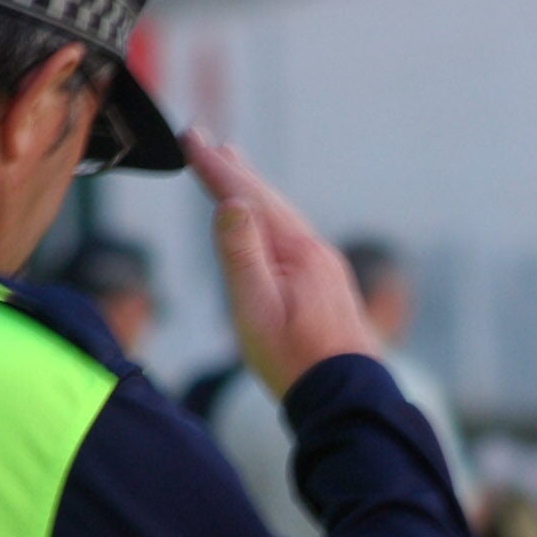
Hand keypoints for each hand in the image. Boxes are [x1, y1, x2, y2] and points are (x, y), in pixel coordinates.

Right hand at [184, 130, 378, 395]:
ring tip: (237, 170)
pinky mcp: (329, 287)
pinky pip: (294, 238)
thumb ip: (241, 255)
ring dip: (256, 193)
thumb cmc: (295, 360)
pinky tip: (270, 228)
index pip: (248, 198)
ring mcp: (325, 269)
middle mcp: (315, 251)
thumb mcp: (257, 309)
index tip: (190, 139)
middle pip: (269, 201)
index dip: (215, 168)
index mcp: (297, 251)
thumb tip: (231, 202)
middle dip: (236, 172)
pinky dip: (273, 220)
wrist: (346, 397)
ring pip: (284, 218)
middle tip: (209, 143)